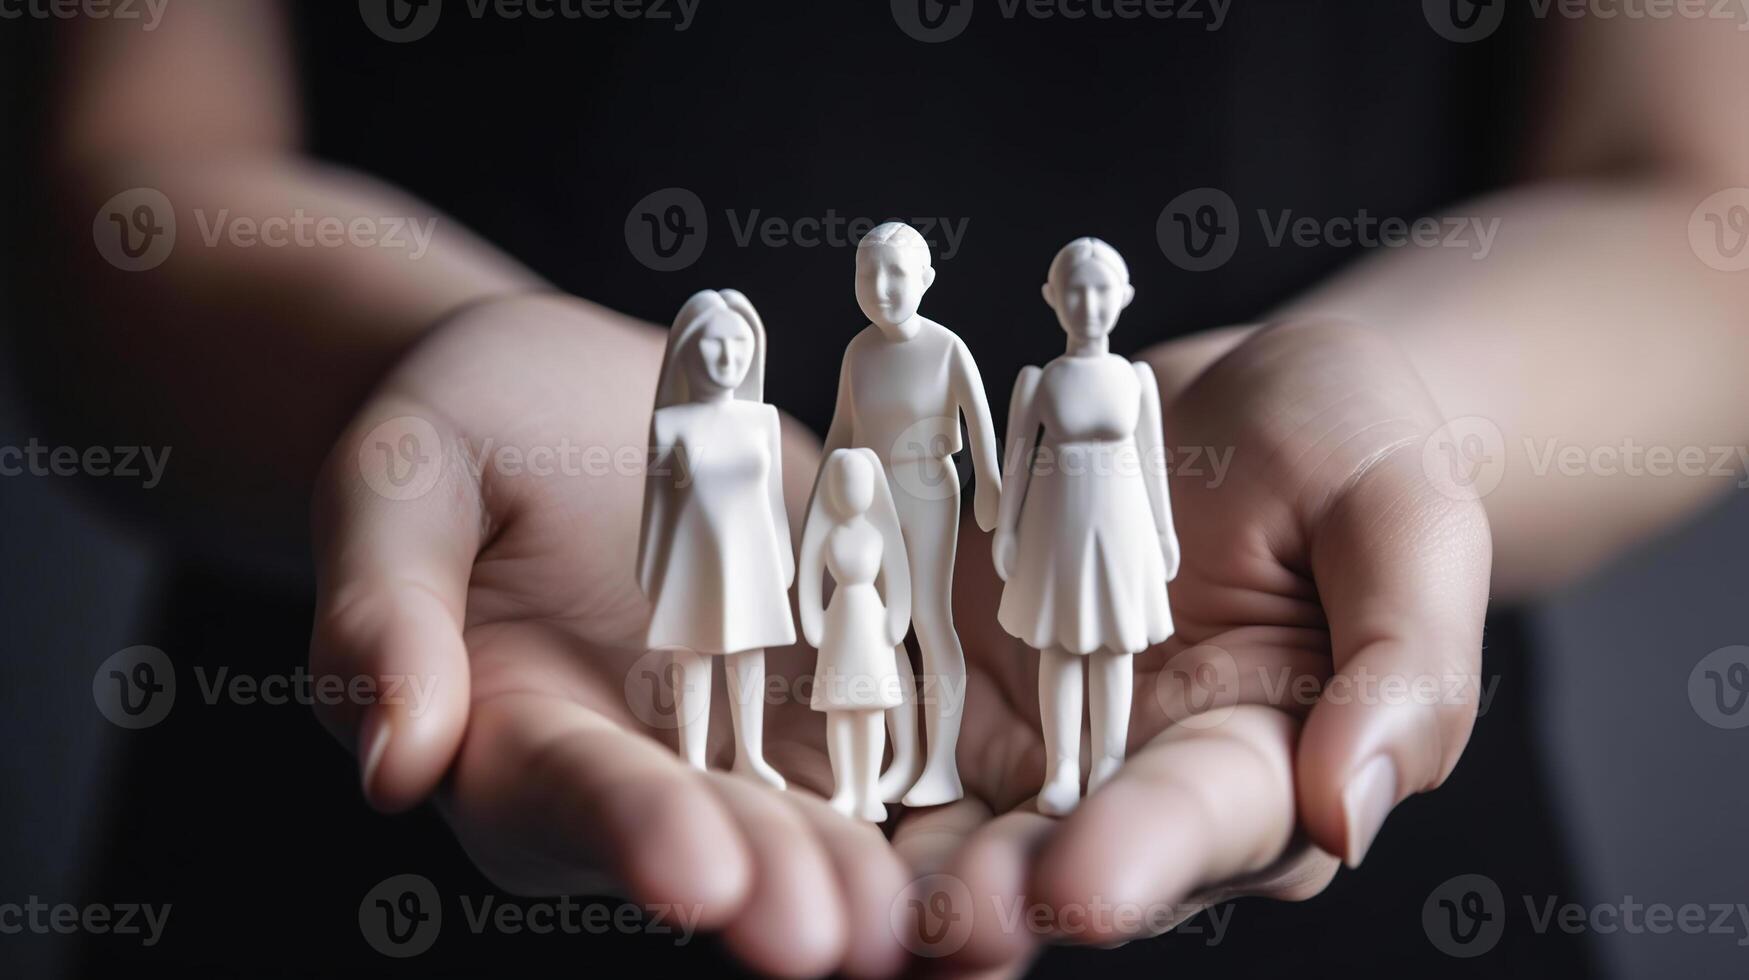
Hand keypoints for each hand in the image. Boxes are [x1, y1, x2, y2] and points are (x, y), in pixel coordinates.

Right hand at [309, 294, 911, 977]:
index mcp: (517, 736)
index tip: (693, 874)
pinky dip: (942, 775)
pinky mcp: (827, 679)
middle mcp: (639, 763)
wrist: (560, 397)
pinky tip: (1011, 813)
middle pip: (710, 830)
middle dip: (778, 881)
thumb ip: (385, 608)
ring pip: (813, 809)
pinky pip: (889, 729)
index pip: (570, 795)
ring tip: (941, 916)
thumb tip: (390, 759)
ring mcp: (741, 729)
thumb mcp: (400, 486)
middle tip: (847, 933)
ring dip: (876, 865)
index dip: (630, 833)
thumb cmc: (456, 433)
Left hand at [894, 319, 1491, 969]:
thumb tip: (1354, 811)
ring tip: (847, 884)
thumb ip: (1402, 667)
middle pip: (1066, 851)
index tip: (1079, 887)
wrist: (1243, 401)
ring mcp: (1043, 737)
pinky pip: (893, 732)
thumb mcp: (1407, 522)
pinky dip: (841, 760)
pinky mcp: (963, 686)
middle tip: (937, 918)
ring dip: (902, 861)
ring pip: (964, 820)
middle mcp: (1143, 777)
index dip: (1144, 854)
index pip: (1207, 818)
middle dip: (997, 892)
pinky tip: (778, 786)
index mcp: (1266, 757)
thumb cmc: (1351, 448)